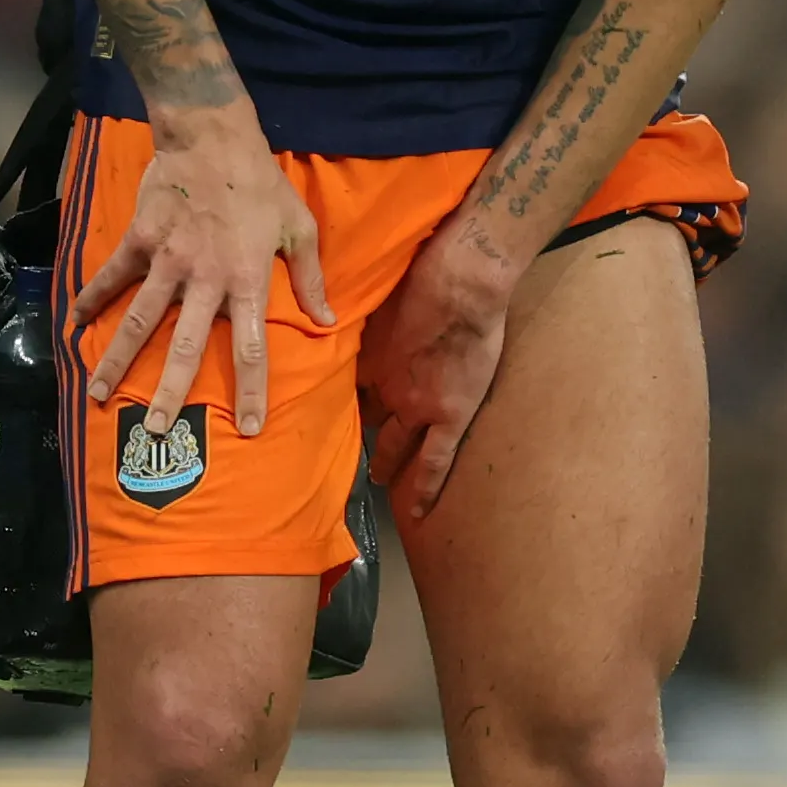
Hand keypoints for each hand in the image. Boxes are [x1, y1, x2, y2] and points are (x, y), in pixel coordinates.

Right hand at [77, 111, 331, 437]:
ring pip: (139, 322)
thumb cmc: (260, 182)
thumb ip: (309, 279)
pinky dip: (91, 299)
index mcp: (247, 281)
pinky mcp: (139, 240)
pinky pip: (112, 276)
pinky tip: (74, 325)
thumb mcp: (298, 227)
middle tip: (155, 430)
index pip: (251, 348)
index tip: (246, 428)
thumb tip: (329, 322)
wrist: (211, 134)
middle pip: (186, 348)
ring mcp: (167, 261)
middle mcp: (205, 279)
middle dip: (170, 393)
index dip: (250, 391)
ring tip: (98, 395)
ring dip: (117, 361)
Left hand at [359, 222, 520, 522]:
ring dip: (386, 461)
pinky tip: (418, 513)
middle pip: (366, 416)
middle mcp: (386, 387)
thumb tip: (339, 309)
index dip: (341, 396)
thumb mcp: (377, 295)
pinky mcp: (450, 416)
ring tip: (378, 479)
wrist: (460, 281)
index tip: (326, 405)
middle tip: (341, 451)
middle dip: (356, 432)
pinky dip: (427, 487)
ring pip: (397, 443)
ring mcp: (418, 407)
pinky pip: (437, 460)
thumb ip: (363, 312)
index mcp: (369, 358)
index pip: (348, 386)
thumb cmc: (420, 274)